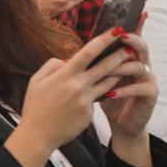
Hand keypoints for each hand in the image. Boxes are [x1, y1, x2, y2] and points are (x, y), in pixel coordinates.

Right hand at [16, 27, 134, 152]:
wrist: (37, 136)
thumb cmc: (35, 107)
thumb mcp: (36, 81)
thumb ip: (52, 65)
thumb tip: (68, 59)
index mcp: (65, 75)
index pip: (89, 52)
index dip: (105, 39)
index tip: (117, 30)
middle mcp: (78, 86)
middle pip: (106, 66)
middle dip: (120, 54)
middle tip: (131, 46)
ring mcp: (86, 101)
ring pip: (109, 82)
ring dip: (119, 72)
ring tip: (127, 63)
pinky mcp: (90, 113)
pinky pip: (98, 99)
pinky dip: (100, 93)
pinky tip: (104, 90)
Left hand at [101, 12, 156, 142]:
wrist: (123, 124)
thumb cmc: (112, 99)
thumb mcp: (103, 78)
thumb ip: (99, 63)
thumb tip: (82, 49)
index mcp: (131, 58)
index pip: (135, 37)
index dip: (137, 24)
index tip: (139, 11)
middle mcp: (143, 65)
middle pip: (141, 46)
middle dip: (131, 39)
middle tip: (120, 36)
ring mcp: (149, 79)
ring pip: (138, 66)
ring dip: (121, 67)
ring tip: (106, 71)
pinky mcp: (151, 94)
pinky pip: (139, 87)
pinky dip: (123, 89)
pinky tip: (110, 93)